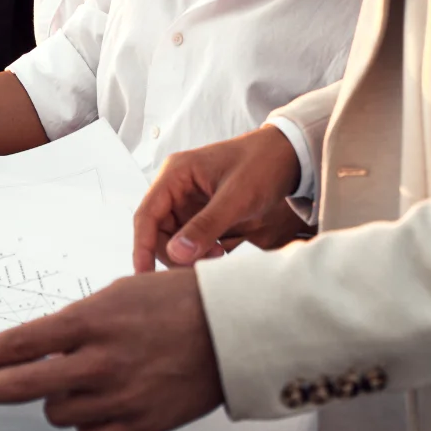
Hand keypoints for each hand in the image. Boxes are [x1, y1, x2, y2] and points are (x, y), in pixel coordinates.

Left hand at [0, 270, 222, 430]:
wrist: (232, 331)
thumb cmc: (177, 302)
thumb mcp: (118, 295)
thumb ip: (76, 324)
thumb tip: (38, 347)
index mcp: (90, 321)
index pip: (18, 343)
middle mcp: (98, 362)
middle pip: (20, 385)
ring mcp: (117, 397)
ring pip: (55, 413)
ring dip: (56, 400)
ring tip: (86, 378)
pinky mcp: (138, 426)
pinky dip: (87, 426)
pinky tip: (102, 405)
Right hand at [133, 125, 305, 272]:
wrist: (289, 155)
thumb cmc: (262, 164)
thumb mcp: (236, 197)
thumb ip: (206, 226)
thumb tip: (176, 254)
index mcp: (175, 174)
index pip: (146, 215)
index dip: (142, 246)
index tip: (143, 275)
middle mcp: (176, 186)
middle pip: (157, 230)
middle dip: (174, 253)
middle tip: (201, 267)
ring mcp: (188, 200)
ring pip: (173, 237)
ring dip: (188, 253)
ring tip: (218, 256)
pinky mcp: (202, 211)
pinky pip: (190, 237)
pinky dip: (200, 250)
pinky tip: (220, 252)